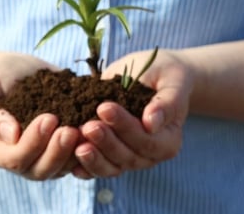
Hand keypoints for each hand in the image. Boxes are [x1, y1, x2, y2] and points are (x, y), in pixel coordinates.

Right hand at [0, 53, 79, 179]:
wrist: (16, 73)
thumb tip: (11, 135)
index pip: (15, 158)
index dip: (33, 142)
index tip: (49, 118)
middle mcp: (19, 161)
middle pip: (40, 170)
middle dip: (57, 151)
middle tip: (71, 129)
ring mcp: (41, 159)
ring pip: (61, 169)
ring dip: (75, 153)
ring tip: (87, 130)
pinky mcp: (61, 151)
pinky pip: (76, 159)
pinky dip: (87, 148)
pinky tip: (97, 130)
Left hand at [72, 49, 194, 178]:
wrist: (153, 75)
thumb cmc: (166, 76)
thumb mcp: (173, 82)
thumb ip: (167, 103)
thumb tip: (152, 123)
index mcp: (168, 140)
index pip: (147, 140)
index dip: (125, 127)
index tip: (104, 108)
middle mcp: (150, 155)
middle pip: (127, 157)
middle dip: (106, 142)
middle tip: (88, 126)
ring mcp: (129, 158)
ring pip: (111, 167)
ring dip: (93, 158)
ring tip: (77, 143)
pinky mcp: (111, 155)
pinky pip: (98, 167)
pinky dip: (84, 167)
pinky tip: (70, 162)